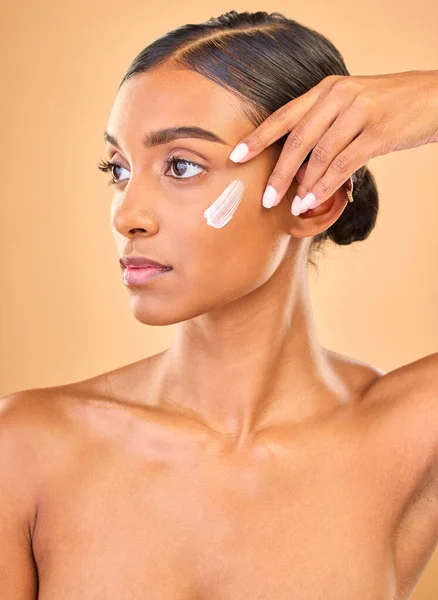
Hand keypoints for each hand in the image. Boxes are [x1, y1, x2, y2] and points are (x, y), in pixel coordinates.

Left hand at [228, 70, 437, 213]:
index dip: (257, 139)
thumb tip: (298, 172)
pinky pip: (343, 164)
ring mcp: (359, 112)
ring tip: (293, 206)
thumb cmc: (387, 107)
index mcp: (325, 90)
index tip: (235, 158)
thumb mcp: (350, 108)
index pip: (283, 117)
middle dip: (277, 173)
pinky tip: (313, 200)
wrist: (433, 97)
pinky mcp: (378, 132)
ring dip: (303, 186)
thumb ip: (323, 131)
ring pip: (320, 156)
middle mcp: (338, 97)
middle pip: (296, 140)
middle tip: (264, 199)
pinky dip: (325, 186)